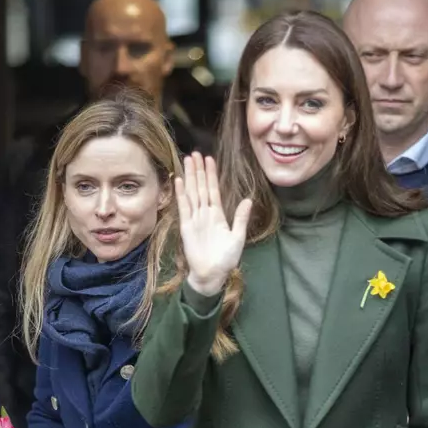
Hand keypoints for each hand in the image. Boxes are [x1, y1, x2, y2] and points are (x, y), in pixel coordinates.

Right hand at [177, 153, 251, 295]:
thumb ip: (240, 218)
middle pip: (200, 187)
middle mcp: (205, 214)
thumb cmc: (226, 259)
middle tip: (195, 153)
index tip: (209, 159)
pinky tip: (179, 181)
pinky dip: (181, 194)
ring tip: (187, 160)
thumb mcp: (237, 238)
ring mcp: (195, 219)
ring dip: (189, 177)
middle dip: (198, 170)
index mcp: (218, 215)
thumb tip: (248, 200)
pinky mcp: (186, 227)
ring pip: (192, 193)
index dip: (211, 175)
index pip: (213, 190)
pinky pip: (184, 207)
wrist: (212, 274)